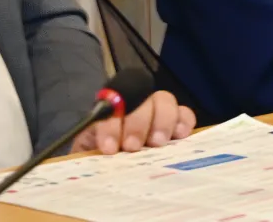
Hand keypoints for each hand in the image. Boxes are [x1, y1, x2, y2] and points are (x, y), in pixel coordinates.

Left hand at [71, 89, 195, 154]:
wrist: (111, 174)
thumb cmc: (99, 164)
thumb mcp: (88, 158)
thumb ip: (89, 153)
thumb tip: (92, 156)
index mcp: (106, 112)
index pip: (109, 104)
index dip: (111, 123)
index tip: (109, 147)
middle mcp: (133, 106)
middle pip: (140, 97)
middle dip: (136, 122)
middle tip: (132, 146)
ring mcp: (156, 112)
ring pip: (164, 100)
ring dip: (161, 121)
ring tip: (157, 143)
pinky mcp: (176, 124)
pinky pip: (185, 114)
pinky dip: (183, 121)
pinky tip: (180, 135)